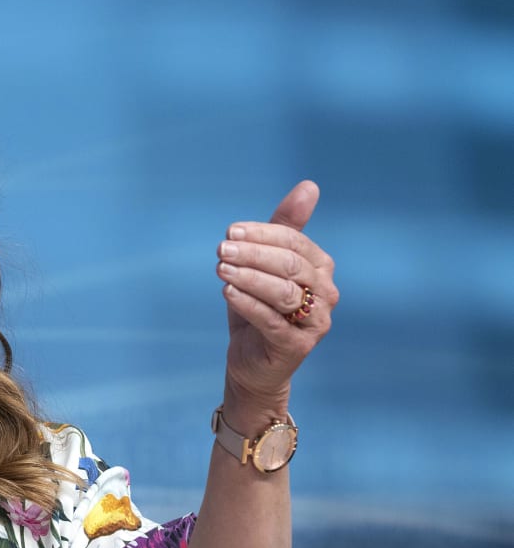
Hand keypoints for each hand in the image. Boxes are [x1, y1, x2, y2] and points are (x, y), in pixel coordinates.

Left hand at [215, 180, 338, 415]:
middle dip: (254, 254)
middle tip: (221, 249)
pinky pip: (272, 321)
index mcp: (321, 268)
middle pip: (291, 266)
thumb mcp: (264, 266)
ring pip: (284, 293)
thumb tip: (310, 185)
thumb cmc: (258, 308)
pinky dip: (248, 304)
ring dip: (250, 277)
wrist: (252, 361)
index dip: (263, 234)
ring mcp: (316, 322)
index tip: (230, 231)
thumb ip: (282, 228)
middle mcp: (326, 294)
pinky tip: (227, 291)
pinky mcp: (297, 346)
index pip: (295, 242)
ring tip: (221, 268)